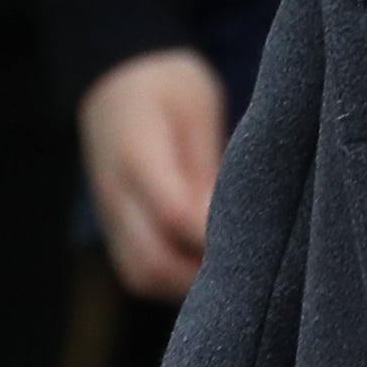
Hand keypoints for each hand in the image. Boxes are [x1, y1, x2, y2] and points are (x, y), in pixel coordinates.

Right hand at [79, 48, 228, 296]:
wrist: (115, 81)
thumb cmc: (166, 88)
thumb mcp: (199, 108)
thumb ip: (210, 166)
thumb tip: (236, 221)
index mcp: (137, 154)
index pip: (174, 213)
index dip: (214, 238)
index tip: (256, 247)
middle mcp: (116, 194)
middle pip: (153, 261)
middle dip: (203, 275)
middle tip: (252, 272)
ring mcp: (110, 217)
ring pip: (144, 276)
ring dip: (187, 285)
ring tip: (234, 276)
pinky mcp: (115, 231)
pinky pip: (140, 273)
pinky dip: (174, 281)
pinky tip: (207, 271)